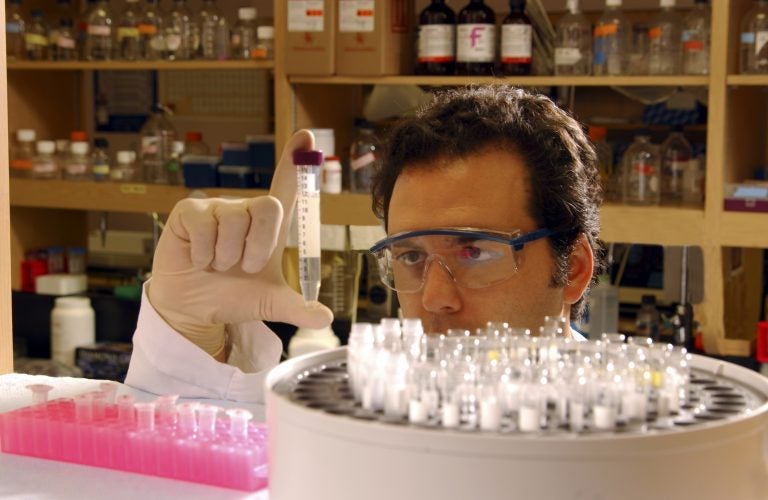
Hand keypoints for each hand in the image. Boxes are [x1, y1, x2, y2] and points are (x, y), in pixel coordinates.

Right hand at [148, 130, 332, 359]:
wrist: (194, 308)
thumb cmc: (234, 296)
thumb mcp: (269, 303)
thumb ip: (298, 308)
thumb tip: (324, 318)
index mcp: (269, 225)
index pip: (285, 187)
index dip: (295, 160)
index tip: (307, 136)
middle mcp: (245, 210)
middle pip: (268, 207)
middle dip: (258, 246)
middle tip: (244, 267)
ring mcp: (217, 209)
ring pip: (234, 221)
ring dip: (227, 255)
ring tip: (218, 266)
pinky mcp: (188, 212)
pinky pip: (203, 227)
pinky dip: (204, 253)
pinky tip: (198, 260)